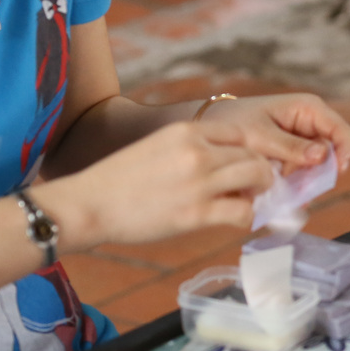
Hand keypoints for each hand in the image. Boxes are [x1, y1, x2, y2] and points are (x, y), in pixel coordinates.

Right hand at [40, 122, 275, 247]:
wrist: (88, 204)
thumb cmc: (119, 180)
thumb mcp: (157, 146)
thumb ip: (191, 148)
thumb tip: (224, 162)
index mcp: (186, 130)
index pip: (242, 132)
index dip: (255, 149)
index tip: (255, 163)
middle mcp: (197, 151)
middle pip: (254, 154)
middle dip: (261, 171)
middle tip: (254, 187)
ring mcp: (199, 182)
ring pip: (257, 177)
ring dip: (259, 191)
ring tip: (246, 201)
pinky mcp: (196, 213)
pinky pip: (242, 212)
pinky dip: (246, 217)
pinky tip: (235, 220)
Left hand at [196, 92, 349, 174]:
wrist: (213, 125)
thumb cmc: (235, 123)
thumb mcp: (261, 137)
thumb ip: (291, 147)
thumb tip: (322, 156)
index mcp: (308, 108)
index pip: (340, 131)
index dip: (343, 153)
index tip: (334, 175)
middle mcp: (310, 122)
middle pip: (330, 153)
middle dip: (315, 173)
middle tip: (294, 187)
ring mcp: (303, 138)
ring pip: (316, 166)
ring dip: (302, 180)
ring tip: (279, 187)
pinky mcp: (293, 152)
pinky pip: (302, 170)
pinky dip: (292, 181)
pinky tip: (277, 187)